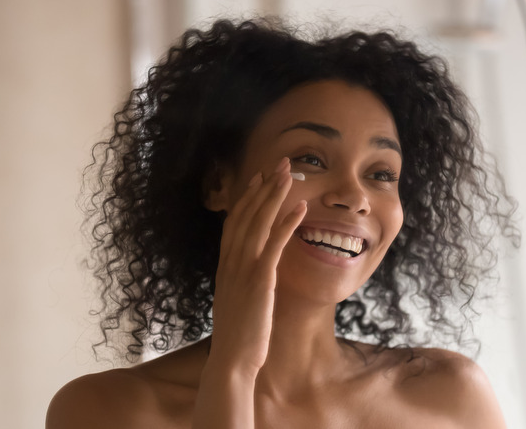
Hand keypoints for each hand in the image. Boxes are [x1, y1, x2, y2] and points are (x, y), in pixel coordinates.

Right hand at [208, 157, 306, 374]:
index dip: (247, 197)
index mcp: (225, 266)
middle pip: (246, 214)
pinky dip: (287, 223)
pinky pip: (274, 244)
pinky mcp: (259, 280)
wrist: (231, 360)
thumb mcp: (237, 302)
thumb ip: (242, 283)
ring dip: (275, 195)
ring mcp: (243, 270)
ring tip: (290, 173)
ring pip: (258, 222)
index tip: (259, 178)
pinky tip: (301, 207)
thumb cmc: (238, 336)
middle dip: (264, 186)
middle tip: (280, 164)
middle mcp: (230, 262)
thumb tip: (252, 273)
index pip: (234, 222)